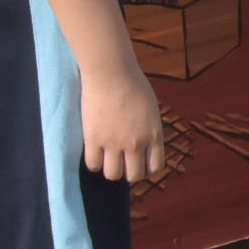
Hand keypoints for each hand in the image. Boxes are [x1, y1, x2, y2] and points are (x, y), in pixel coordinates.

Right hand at [81, 68, 164, 183]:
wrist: (111, 72)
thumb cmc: (132, 83)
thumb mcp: (151, 108)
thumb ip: (149, 129)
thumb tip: (145, 144)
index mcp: (154, 134)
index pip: (156, 168)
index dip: (147, 170)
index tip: (139, 164)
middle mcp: (136, 143)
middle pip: (134, 176)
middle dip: (128, 172)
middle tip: (122, 162)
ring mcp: (114, 143)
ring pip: (113, 175)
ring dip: (111, 170)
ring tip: (107, 158)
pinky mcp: (93, 139)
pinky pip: (93, 165)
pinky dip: (94, 163)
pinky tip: (95, 152)